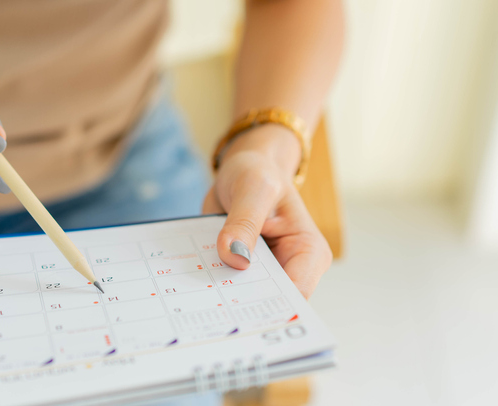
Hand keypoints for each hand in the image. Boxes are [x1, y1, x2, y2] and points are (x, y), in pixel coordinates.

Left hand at [202, 125, 331, 298]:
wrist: (243, 170)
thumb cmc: (259, 173)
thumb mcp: (254, 188)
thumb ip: (245, 222)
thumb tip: (234, 257)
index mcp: (309, 252)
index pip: (295, 293)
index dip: (270, 307)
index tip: (238, 314)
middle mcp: (291, 268)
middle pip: (268, 303)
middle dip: (242, 307)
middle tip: (209, 310)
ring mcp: (264, 273)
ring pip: (243, 300)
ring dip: (220, 298)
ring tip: (194, 299)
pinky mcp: (240, 271)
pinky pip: (224, 287)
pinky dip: (208, 284)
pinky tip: (188, 285)